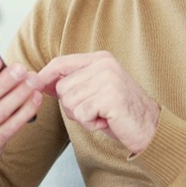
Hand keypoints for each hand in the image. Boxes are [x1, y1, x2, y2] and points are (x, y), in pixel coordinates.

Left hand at [32, 52, 158, 154]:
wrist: (149, 128)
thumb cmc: (119, 112)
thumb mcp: (94, 91)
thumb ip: (72, 83)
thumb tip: (40, 81)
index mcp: (100, 59)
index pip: (61, 62)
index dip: (45, 76)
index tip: (36, 85)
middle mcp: (103, 64)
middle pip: (62, 87)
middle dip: (71, 106)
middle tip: (94, 111)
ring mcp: (107, 79)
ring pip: (70, 102)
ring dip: (83, 116)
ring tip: (102, 115)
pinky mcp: (110, 96)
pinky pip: (81, 114)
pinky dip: (90, 123)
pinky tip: (107, 120)